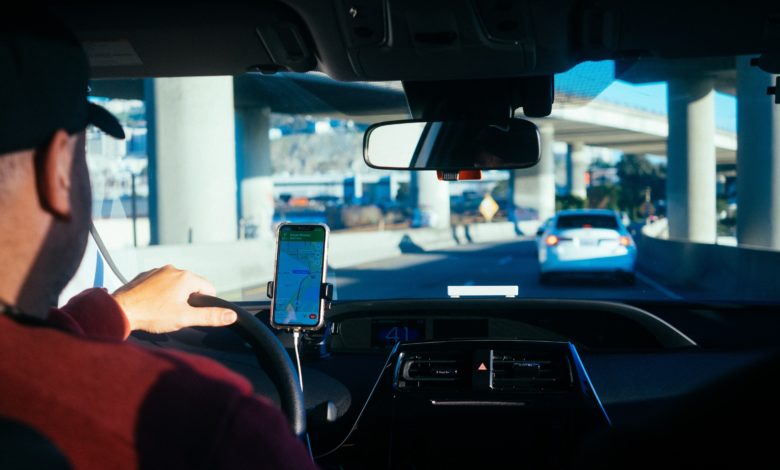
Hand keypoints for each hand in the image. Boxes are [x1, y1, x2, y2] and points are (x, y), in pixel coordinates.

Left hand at [112, 265, 236, 333]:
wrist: (119, 311)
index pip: (208, 289)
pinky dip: (159, 293)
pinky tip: (151, 305)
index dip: (204, 304)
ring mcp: (157, 270)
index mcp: (186, 277)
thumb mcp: (185, 318)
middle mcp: (173, 269)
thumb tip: (231, 315)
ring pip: (175, 284)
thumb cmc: (152, 315)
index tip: (190, 314)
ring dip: (173, 296)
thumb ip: (210, 316)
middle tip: (174, 314)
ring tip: (161, 311)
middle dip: (187, 300)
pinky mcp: (145, 275)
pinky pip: (160, 283)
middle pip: (192, 286)